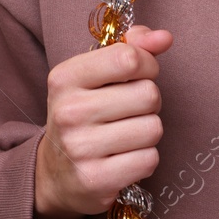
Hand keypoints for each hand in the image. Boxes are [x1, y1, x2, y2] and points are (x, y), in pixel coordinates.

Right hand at [34, 24, 172, 218]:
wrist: (54, 174)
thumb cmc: (83, 115)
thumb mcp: (94, 76)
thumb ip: (131, 48)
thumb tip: (164, 37)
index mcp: (65, 77)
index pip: (128, 58)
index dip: (147, 65)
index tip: (139, 75)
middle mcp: (69, 111)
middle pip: (148, 94)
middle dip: (148, 102)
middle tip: (129, 111)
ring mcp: (80, 148)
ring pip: (153, 128)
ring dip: (147, 132)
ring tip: (125, 136)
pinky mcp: (96, 180)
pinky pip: (149, 159)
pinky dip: (144, 159)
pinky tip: (124, 158)